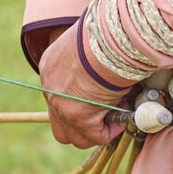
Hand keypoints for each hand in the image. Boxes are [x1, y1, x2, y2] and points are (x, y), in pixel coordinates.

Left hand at [39, 22, 128, 148]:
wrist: (109, 38)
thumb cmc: (106, 36)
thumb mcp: (91, 47)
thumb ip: (92, 62)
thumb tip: (109, 71)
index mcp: (51, 68)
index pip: (59, 97)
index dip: (81, 104)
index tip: (101, 98)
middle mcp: (50, 89)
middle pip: (59, 123)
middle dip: (81, 126)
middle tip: (104, 115)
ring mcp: (61, 105)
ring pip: (74, 137)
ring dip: (96, 131)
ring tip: (116, 114)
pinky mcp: (78, 117)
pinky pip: (95, 137)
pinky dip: (111, 131)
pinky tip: (122, 117)